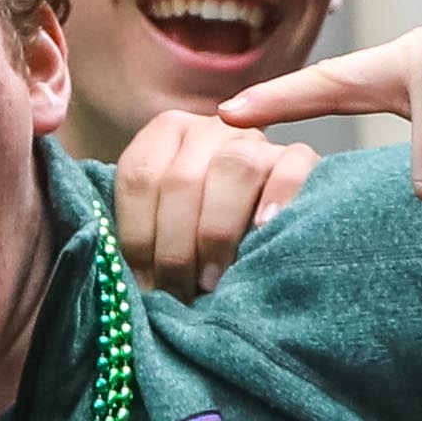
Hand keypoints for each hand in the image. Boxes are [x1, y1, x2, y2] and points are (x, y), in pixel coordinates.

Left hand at [110, 107, 308, 297]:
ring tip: (212, 280)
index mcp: (166, 133)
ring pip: (234, 167)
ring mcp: (257, 140)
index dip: (136, 237)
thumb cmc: (198, 242)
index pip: (139, 177)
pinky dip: (278, 197)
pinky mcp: (301, 158)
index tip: (144, 285)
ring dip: (217, 231)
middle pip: (182, 179)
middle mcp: (211, 127)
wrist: (263, 231)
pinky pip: (291, 168)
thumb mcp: (161, 229)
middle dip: (174, 248)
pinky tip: (264, 230)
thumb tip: (120, 277)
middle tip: (178, 294)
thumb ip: (140, 235)